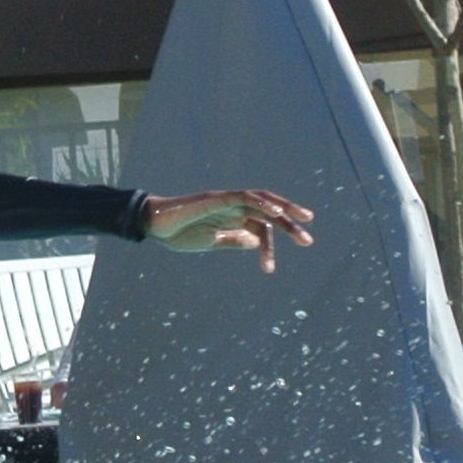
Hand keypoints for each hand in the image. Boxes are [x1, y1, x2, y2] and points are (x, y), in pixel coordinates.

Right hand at [142, 190, 313, 272]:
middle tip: (308, 239)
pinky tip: (276, 212)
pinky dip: (262, 203)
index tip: (272, 265)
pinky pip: (244, 197)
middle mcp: (233, 206)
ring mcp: (226, 200)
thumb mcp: (212, 242)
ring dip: (284, 209)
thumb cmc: (179, 234)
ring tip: (302, 220)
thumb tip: (257, 241)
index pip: (261, 226)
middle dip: (290, 223)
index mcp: (233, 218)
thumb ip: (234, 240)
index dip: (273, 243)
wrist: (155, 226)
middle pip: (268, 211)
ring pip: (262, 200)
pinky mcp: (216, 198)